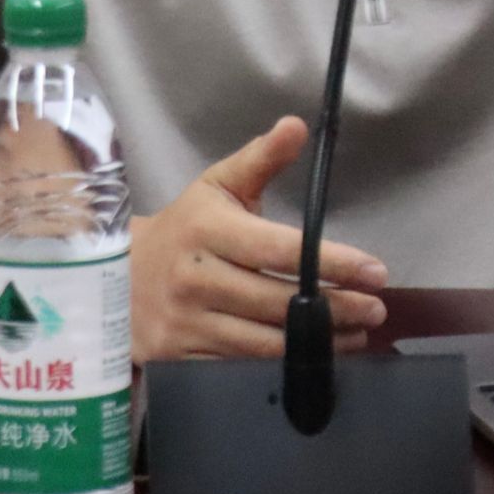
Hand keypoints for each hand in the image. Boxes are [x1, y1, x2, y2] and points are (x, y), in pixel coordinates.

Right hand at [128, 115, 388, 361]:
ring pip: (263, 342)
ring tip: (358, 335)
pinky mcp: (179, 358)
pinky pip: (238, 368)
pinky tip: (314, 360)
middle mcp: (196, 278)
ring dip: (318, 344)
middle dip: (336, 308)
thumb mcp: (218, 185)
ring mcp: (186, 323)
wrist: (116, 276)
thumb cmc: (184, 227)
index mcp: (208, 230)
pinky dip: (281, 368)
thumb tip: (297, 125)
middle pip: (278, 302)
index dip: (332, 262)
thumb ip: (261, 158)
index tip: (376, 271)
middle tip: (377, 309)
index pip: (281, 250)